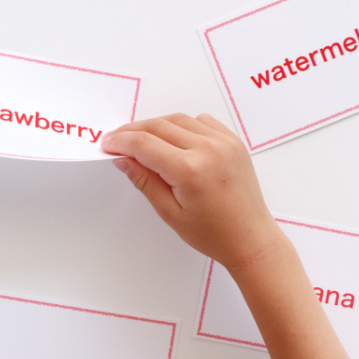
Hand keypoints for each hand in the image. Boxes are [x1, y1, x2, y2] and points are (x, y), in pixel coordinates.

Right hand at [102, 113, 286, 271]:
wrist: (250, 238)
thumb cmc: (213, 234)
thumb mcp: (170, 212)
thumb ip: (145, 181)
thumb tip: (123, 160)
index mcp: (190, 170)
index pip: (144, 144)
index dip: (121, 141)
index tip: (107, 144)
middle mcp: (208, 149)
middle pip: (158, 126)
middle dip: (133, 132)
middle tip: (116, 141)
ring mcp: (223, 142)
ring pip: (178, 119)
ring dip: (155, 126)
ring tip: (141, 140)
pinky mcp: (233, 141)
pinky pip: (201, 121)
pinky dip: (182, 125)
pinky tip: (173, 139)